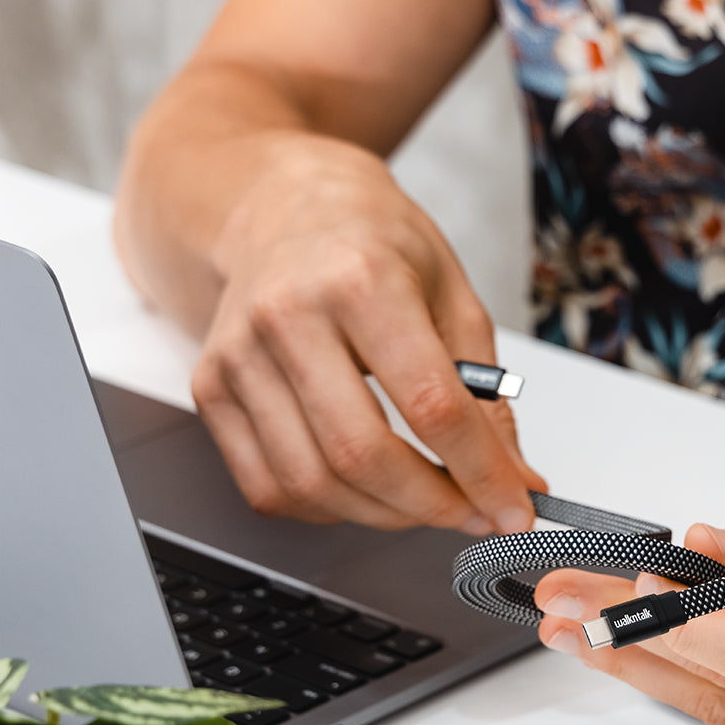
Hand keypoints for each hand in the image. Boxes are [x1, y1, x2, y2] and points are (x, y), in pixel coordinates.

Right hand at [191, 137, 544, 531]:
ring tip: (426, 503)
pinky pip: (269, 488)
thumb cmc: (373, 243)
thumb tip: (513, 479)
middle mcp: (288, 316)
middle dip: (433, 507)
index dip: (482, 473)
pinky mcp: (210, 389)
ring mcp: (238, 356)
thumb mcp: (453, 296)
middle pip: (363, 455)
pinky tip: (364, 492)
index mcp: (361, 279)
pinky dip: (328, 509)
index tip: (514, 510)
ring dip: (384, 516)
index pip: (431, 405)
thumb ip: (488, 395)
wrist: (281, 207)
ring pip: (313, 484)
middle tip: (474, 517)